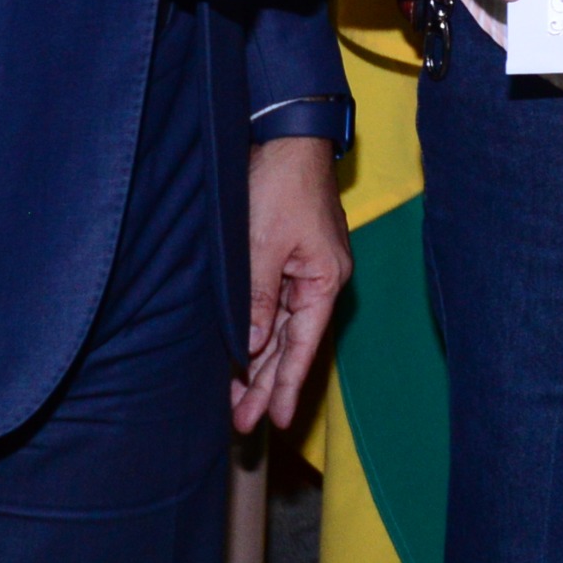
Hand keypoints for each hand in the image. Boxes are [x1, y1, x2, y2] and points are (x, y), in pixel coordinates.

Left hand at [232, 135, 349, 433]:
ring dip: (260, 365)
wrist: (286, 136)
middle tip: (242, 426)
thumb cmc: (280, 184)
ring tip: (237, 402)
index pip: (303, 345)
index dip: (288, 386)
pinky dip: (259, 334)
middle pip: (292, 344)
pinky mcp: (288, 258)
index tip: (277, 421)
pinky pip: (274, 308)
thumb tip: (251, 348)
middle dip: (267, 385)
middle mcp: (319, 280)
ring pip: (280, 330)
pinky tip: (243, 355)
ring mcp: (305, 269)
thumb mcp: (261, 245)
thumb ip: (256, 300)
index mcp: (324, 279)